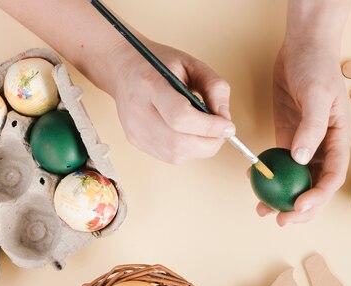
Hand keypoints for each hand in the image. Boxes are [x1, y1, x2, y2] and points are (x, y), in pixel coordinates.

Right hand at [106, 39, 234, 163]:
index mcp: (150, 85)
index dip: (210, 127)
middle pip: (179, 142)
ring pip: (176, 154)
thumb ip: (215, 87)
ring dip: (200, 148)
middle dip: (210, 142)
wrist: (123, 69)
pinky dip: (188, 149)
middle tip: (222, 132)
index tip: (228, 126)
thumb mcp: (192, 64)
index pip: (181, 117)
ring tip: (206, 131)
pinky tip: (189, 133)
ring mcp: (135, 130)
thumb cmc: (158, 64)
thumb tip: (225, 119)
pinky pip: (170, 157)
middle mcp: (138, 111)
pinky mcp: (136, 141)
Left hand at [259, 39, 350, 224]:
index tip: (298, 208)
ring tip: (263, 210)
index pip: (333, 176)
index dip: (318, 196)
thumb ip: (311, 128)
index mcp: (339, 139)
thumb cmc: (317, 67)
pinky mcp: (288, 137)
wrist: (303, 46)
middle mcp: (324, 147)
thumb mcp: (317, 95)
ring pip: (296, 180)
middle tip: (280, 219)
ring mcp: (305, 144)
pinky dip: (269, 176)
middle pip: (315, 186)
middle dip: (300, 208)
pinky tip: (252, 181)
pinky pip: (280, 164)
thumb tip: (301, 159)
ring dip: (282, 198)